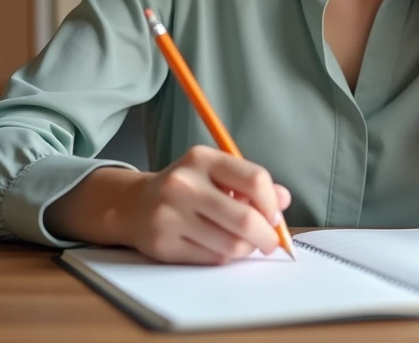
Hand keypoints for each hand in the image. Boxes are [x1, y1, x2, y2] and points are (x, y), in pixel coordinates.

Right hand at [121, 145, 292, 264]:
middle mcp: (183, 184)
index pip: (255, 180)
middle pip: (245, 219)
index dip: (272, 203)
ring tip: (242, 242)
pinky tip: (218, 246)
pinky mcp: (164, 244)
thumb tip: (283, 200)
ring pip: (231, 244)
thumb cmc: (187, 188)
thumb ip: (251, 184)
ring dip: (246, 248)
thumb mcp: (217, 174)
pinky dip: (225, 257)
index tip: (274, 215)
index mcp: (202, 159)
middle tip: (270, 241)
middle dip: (267, 235)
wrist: (135, 205)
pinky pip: (212, 259)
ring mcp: (170, 215)